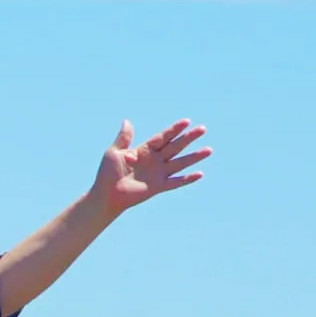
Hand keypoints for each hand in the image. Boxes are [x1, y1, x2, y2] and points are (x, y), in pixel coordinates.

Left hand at [86, 119, 209, 217]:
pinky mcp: (158, 187)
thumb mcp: (114, 152)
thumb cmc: (107, 173)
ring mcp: (158, 173)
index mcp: (144, 150)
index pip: (163, 137)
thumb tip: (127, 121)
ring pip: (180, 163)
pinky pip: (176, 182)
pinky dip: (187, 179)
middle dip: (188, 138)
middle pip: (175, 147)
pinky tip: (200, 174)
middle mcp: (154, 160)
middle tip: (203, 129)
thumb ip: (124, 138)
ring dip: (194, 157)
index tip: (187, 121)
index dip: (174, 130)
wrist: (106, 195)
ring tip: (209, 150)